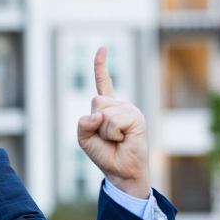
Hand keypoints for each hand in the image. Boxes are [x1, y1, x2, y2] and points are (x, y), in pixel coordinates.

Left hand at [76, 46, 150, 198]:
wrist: (120, 171)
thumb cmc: (104, 154)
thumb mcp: (84, 138)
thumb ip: (83, 123)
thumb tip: (97, 115)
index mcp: (108, 107)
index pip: (103, 82)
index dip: (101, 66)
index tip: (102, 48)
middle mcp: (120, 105)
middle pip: (96, 101)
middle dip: (95, 123)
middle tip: (107, 137)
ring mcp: (130, 110)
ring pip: (104, 114)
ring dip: (104, 132)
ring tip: (116, 139)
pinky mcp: (136, 118)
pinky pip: (113, 122)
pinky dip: (113, 134)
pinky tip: (123, 139)